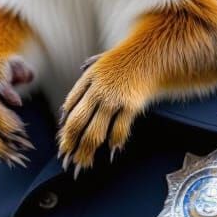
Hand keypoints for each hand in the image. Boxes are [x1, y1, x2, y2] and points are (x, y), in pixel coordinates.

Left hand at [57, 53, 142, 173]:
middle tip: (66, 160)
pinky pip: (119, 130)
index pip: (69, 106)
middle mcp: (98, 89)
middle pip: (77, 123)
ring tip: (84, 164)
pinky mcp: (131, 105)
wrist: (154, 52)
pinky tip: (111, 153)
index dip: (64, 126)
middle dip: (70, 145)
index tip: (62, 141)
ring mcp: (113, 98)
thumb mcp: (103, 61)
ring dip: (87, 152)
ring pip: (94, 132)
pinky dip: (114, 144)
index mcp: (89, 78)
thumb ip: (86, 77)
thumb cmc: (129, 58)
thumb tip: (72, 101)